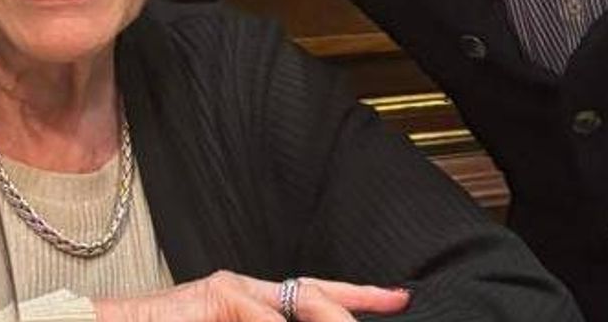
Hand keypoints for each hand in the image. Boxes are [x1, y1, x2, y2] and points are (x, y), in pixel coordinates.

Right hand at [95, 272, 407, 321]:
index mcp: (246, 301)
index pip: (311, 296)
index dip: (356, 299)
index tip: (395, 301)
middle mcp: (241, 289)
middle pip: (312, 293)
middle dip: (353, 304)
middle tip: (392, 302)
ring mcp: (226, 292)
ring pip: (292, 307)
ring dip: (321, 320)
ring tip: (348, 319)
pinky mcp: (211, 298)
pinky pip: (259, 317)